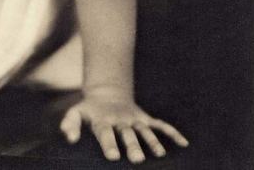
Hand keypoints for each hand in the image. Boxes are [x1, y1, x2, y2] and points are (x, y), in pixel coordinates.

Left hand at [60, 89, 188, 162]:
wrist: (106, 94)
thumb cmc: (90, 111)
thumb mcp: (76, 113)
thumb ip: (70, 124)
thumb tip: (69, 139)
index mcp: (103, 121)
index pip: (106, 133)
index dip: (108, 144)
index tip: (112, 156)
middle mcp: (120, 121)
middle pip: (127, 134)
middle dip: (133, 146)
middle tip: (137, 159)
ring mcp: (134, 120)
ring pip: (144, 130)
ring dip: (152, 141)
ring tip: (160, 154)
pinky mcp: (145, 119)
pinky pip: (160, 125)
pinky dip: (172, 133)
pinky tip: (184, 143)